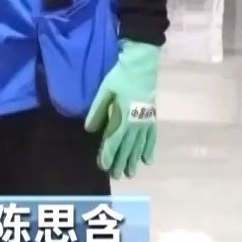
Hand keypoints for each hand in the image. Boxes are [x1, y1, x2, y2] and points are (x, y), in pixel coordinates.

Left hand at [82, 41, 160, 177]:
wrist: (142, 66)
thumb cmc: (121, 77)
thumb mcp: (105, 92)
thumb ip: (97, 111)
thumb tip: (89, 130)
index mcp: (123, 117)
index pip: (114, 141)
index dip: (108, 155)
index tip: (103, 166)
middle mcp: (136, 124)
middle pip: (127, 147)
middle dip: (120, 162)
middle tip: (116, 176)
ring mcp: (146, 121)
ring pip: (139, 146)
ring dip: (134, 160)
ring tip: (130, 174)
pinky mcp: (153, 117)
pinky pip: (152, 138)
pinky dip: (150, 149)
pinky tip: (148, 160)